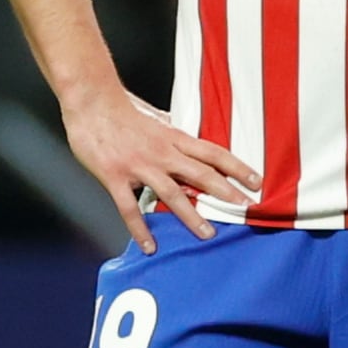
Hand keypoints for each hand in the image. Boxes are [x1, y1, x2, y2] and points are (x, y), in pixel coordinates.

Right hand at [62, 83, 258, 253]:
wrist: (91, 101)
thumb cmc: (121, 109)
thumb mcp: (154, 118)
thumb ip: (169, 131)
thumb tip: (181, 134)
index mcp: (173, 138)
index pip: (212, 152)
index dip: (236, 167)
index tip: (256, 180)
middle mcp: (162, 152)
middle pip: (201, 173)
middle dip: (225, 192)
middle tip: (245, 209)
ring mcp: (139, 166)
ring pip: (171, 194)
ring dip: (191, 215)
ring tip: (207, 234)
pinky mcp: (116, 177)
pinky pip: (130, 208)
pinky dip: (140, 229)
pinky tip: (150, 246)